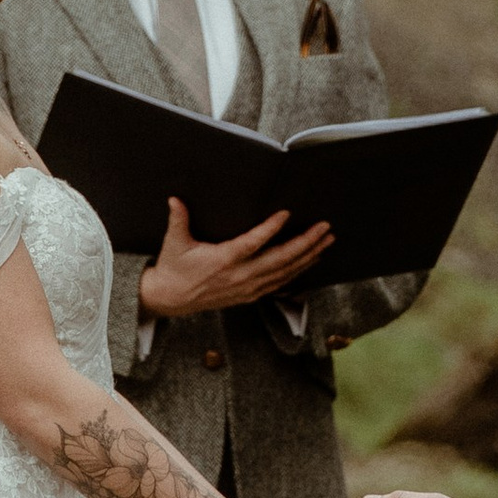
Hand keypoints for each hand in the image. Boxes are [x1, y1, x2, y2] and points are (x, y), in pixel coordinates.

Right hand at [140, 195, 333, 316]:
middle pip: (280, 260)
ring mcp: (247, 288)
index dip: (270, 229)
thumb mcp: (174, 242)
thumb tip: (175, 199)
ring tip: (326, 241)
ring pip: (285, 273)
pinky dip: (298, 272)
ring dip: (308, 256)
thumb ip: (178, 219)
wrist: (170, 299)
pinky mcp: (250, 295)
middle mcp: (239, 276)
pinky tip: (311, 260)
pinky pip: (280, 283)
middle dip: (305, 243)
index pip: (252, 243)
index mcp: (222, 260)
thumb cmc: (173, 268)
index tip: (286, 213)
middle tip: (324, 228)